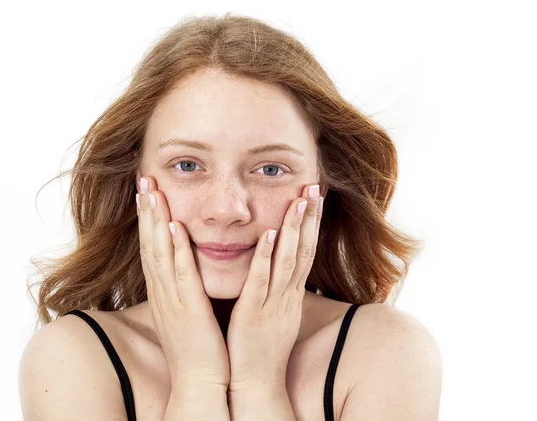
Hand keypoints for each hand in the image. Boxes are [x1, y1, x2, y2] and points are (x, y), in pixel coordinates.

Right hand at [136, 176, 229, 388]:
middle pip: (150, 244)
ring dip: (157, 222)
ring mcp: (173, 300)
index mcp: (163, 292)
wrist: (199, 381)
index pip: (152, 248)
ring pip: (161, 254)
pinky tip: (177, 228)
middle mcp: (163, 292)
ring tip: (153, 192)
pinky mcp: (189, 310)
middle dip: (147, 211)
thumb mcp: (183, 311)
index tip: (146, 192)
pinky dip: (178, 250)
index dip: (148, 219)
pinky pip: (183, 275)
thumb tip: (184, 268)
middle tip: (143, 180)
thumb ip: (182, 287)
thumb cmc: (195, 346)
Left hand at [226, 183, 322, 391]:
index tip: (316, 196)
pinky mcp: (254, 314)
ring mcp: (273, 304)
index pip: (307, 252)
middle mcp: (288, 295)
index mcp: (291, 294)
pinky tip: (270, 235)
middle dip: (311, 218)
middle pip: (305, 250)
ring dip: (295, 230)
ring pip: (289, 261)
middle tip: (316, 186)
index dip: (313, 224)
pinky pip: (261, 282)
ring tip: (300, 200)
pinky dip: (266, 257)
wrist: (257, 383)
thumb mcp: (276, 313)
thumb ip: (278, 289)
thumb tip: (279, 268)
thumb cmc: (262, 347)